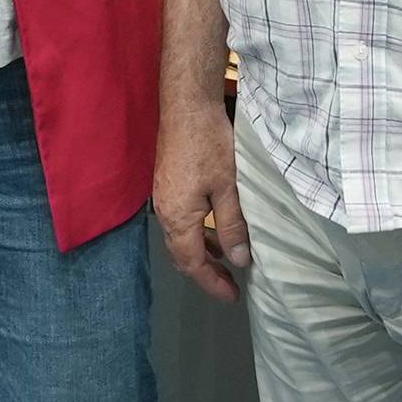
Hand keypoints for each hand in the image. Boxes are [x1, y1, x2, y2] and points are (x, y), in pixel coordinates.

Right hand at [154, 99, 250, 302]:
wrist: (186, 105)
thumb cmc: (209, 144)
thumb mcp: (228, 187)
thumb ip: (232, 225)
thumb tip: (238, 259)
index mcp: (177, 217)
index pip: (192, 263)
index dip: (211, 283)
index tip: (231, 296)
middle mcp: (164, 212)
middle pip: (181, 254)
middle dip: (205, 272)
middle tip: (230, 285)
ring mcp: (163, 197)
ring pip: (181, 237)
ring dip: (202, 251)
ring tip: (227, 259)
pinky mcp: (167, 184)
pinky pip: (180, 220)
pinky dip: (198, 232)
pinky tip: (215, 227)